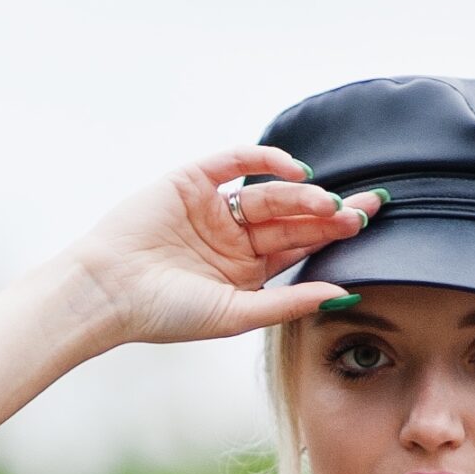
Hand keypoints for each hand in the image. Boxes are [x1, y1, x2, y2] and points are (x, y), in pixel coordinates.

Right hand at [58, 146, 376, 347]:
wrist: (108, 292)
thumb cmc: (165, 314)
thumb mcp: (236, 313)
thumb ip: (288, 302)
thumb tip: (343, 294)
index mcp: (245, 271)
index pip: (299, 247)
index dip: (332, 235)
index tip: (366, 225)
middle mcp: (234, 238)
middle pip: (292, 217)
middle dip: (328, 211)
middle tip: (365, 207)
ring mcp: (214, 208)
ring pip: (270, 193)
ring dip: (301, 194)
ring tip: (327, 201)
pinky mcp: (193, 181)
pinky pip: (236, 161)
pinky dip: (266, 160)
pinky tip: (294, 170)